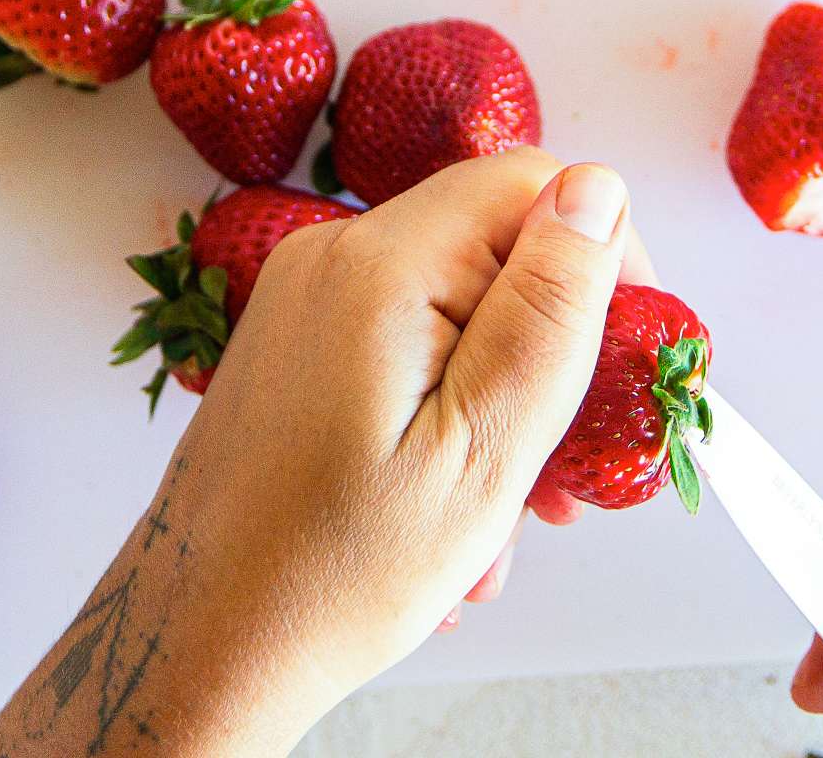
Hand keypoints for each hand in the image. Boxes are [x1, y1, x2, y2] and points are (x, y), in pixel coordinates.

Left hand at [0, 148, 643, 757]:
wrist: (205, 639)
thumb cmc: (338, 572)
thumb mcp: (484, 447)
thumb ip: (548, 309)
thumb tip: (597, 189)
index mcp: (381, 266)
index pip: (533, 182)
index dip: (600, 259)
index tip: (618, 365)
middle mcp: (331, 256)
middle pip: (495, 246)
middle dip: (549, 349)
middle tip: (562, 472)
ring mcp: (305, 297)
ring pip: (458, 303)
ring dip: (502, 396)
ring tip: (504, 514)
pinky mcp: (296, 340)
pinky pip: (408, 341)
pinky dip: (447, 407)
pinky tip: (448, 502)